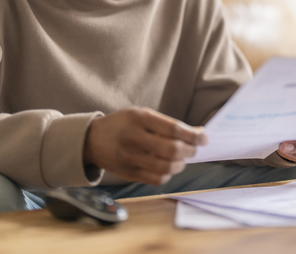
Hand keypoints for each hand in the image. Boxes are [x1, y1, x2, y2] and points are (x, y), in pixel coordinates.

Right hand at [83, 107, 206, 184]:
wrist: (92, 140)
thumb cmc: (123, 124)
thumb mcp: (142, 115)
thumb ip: (168, 124)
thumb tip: (198, 133)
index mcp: (138, 118)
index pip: (174, 129)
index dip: (193, 135)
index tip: (203, 138)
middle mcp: (133, 138)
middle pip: (172, 150)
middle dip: (190, 151)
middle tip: (193, 149)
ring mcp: (130, 158)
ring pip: (166, 167)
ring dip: (181, 164)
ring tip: (181, 158)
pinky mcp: (128, 174)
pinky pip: (157, 179)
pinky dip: (168, 174)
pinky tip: (168, 167)